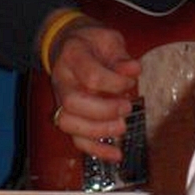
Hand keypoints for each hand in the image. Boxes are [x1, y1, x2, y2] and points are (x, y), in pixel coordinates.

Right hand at [49, 21, 141, 162]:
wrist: (66, 44)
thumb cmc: (91, 42)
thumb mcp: (107, 38)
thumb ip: (120, 55)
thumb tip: (134, 70)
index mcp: (73, 56)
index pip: (91, 76)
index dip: (114, 82)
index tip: (131, 80)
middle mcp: (62, 80)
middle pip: (74, 103)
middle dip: (103, 111)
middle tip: (126, 108)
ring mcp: (60, 100)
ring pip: (69, 124)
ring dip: (97, 132)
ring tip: (122, 128)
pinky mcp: (67, 116)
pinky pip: (75, 138)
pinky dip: (95, 150)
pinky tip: (116, 155)